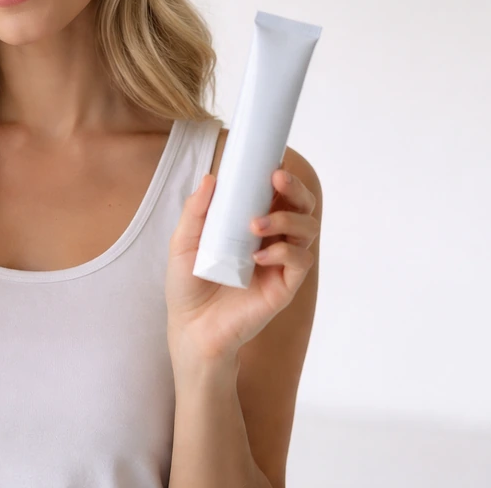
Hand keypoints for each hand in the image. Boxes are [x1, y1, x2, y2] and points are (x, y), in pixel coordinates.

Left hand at [165, 165, 318, 361]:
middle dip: (295, 189)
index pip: (276, 194)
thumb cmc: (188, 284)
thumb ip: (196, 211)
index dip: (281, 177)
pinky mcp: (285, 286)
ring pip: (307, 229)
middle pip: (302, 206)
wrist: (190, 327)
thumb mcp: (183, 242)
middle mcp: (272, 239)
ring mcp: (281, 263)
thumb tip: (210, 178)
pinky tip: (259, 256)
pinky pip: (300, 262)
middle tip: (277, 180)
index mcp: (251, 224)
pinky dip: (284, 253)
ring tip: (256, 225)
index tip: (272, 162)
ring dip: (287, 219)